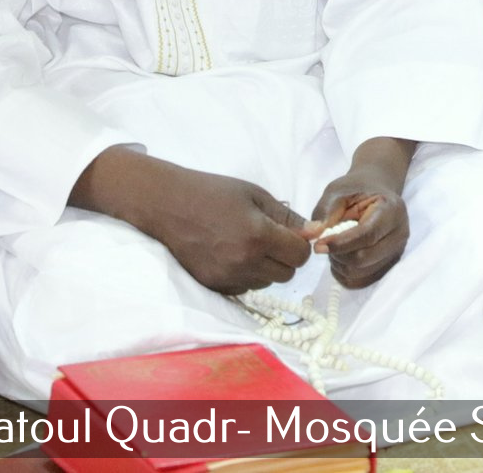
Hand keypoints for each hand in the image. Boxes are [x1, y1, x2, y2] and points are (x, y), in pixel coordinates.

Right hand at [71, 148, 310, 294]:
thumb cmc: (214, 193)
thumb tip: (314, 232)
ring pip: (266, 283)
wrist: (168, 205)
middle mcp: (243, 262)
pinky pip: (244, 288)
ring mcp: (226, 277)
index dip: (300, 244)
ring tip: (248, 245)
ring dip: (266, 268)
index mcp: (258, 236)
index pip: (300, 255)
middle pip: (287, 274)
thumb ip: (287, 217)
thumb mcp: (256, 196)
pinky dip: (246, 276)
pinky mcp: (212, 286)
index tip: (291, 234)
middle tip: (271, 239)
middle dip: (285, 257)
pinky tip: (232, 255)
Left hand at [306, 137, 413, 288]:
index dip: (341, 243)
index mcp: (392, 211)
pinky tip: (341, 257)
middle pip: (364, 258)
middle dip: (338, 254)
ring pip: (360, 273)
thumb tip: (312, 234)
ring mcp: (396, 253)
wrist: (376, 194)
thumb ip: (325, 211)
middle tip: (325, 243)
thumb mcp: (338, 191)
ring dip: (340, 264)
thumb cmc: (356, 191)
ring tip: (335, 247)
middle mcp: (400, 235)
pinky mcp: (389, 267)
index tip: (318, 245)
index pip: (367, 235)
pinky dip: (344, 274)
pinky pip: (361, 282)